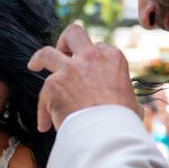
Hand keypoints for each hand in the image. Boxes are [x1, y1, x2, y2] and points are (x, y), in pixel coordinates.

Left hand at [27, 24, 141, 131]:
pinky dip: (43, 110)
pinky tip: (44, 125)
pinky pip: (42, 94)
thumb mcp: (132, 103)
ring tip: (34, 65)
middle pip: (73, 34)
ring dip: (39, 58)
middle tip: (61, 53)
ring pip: (47, 52)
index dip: (89, 60)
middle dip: (64, 42)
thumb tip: (134, 109)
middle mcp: (91, 57)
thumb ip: (127, 99)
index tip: (85, 73)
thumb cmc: (122, 123)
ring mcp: (70, 69)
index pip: (98, 48)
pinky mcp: (53, 85)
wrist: (107, 133)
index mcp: (113, 58)